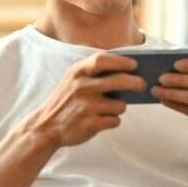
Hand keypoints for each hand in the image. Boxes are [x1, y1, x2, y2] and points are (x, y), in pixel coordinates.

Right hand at [14, 52, 145, 147]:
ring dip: (120, 107)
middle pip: (119, 81)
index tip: (135, 65)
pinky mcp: (90, 124)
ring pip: (120, 105)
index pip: (103, 60)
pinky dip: (113, 121)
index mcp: (77, 72)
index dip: (121, 61)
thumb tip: (129, 71)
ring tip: (109, 109)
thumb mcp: (73, 79)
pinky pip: (115, 121)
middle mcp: (81, 87)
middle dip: (136, 83)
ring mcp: (86, 106)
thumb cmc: (66, 100)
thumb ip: (94, 72)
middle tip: (143, 85)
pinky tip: (102, 120)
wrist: (45, 126)